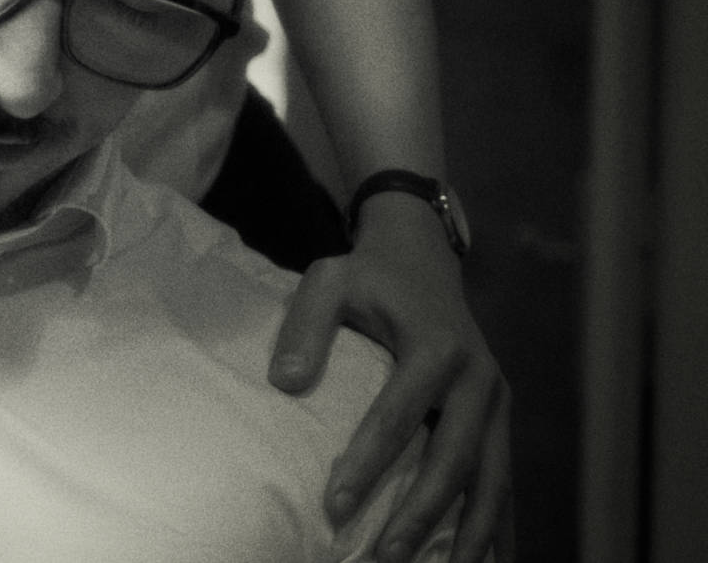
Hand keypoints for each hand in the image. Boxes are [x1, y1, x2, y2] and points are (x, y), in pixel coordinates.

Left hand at [268, 194, 512, 562]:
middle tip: (385, 558)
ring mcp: (497, 401)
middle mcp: (479, 378)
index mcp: (438, 347)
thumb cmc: (368, 276)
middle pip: (455, 458)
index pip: (400, 416)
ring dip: (471, 531)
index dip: (369, 463)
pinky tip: (484, 558)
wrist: (423, 258)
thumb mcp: (328, 280)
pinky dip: (497, 521)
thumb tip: (286, 383)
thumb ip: (305, 326)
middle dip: (421, 514)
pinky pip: (503, 477)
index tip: (334, 505)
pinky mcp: (501, 417)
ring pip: (492, 478)